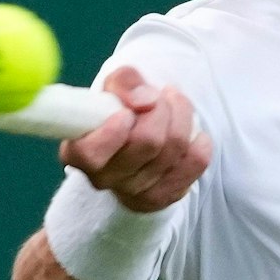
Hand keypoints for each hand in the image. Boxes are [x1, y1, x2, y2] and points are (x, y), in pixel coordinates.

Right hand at [58, 66, 211, 213]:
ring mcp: (134, 192)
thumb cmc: (118, 112)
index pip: (89, 153)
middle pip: (146, 142)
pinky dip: (200, 142)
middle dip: (160, 108)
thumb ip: (123, 82)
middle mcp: (103, 178)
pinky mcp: (163, 197)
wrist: (134, 143)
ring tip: (175, 104)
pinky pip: (195, 164)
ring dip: (182, 116)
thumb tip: (144, 99)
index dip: (112, 132)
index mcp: (78, 152)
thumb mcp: (112, 89)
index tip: (125, 112)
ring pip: (173, 147)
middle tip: (159, 97)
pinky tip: (194, 134)